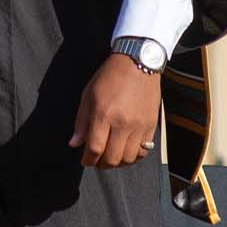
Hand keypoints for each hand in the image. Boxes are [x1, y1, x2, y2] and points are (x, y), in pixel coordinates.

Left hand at [70, 54, 161, 168]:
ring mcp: (139, 126)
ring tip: (111, 157)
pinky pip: (144, 151)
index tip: (85, 161)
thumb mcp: (89, 94)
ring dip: (118, 163)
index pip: (95, 148)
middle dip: (101, 164)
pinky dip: (134, 156)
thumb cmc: (111, 75)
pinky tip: (126, 151)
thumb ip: (81, 121)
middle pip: (112, 158)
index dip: (88, 160)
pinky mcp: (151, 125)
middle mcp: (122, 123)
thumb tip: (75, 143)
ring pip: (128, 158)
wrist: (138, 62)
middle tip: (97, 161)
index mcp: (104, 114)